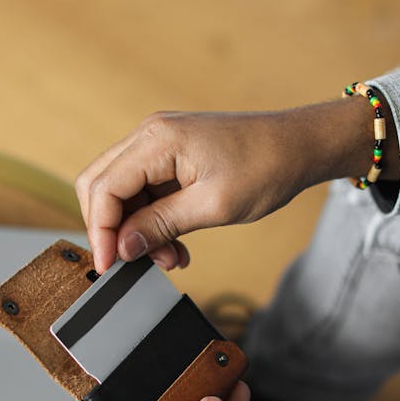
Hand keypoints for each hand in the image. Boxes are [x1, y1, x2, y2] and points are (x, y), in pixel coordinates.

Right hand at [76, 109, 312, 272]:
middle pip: (101, 185)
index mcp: (158, 139)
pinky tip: (176, 244)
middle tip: (136, 264)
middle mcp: (150, 134)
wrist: (298, 146)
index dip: (101, 231)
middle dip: (114, 230)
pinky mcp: (170, 155)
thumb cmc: (266, 167)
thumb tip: (123, 248)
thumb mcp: (213, 206)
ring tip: (170, 258)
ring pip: (122, 192)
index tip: (110, 266)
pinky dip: (153, 221)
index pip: (105, 187)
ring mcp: (159, 143)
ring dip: (138, 230)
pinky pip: (145, 191)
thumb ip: (162, 225)